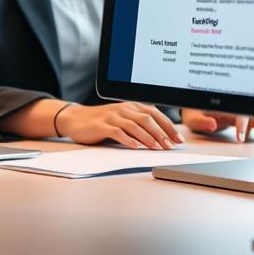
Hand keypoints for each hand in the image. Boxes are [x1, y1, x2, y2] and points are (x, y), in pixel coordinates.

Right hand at [56, 102, 183, 148]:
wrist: (75, 118)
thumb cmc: (101, 122)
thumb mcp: (122, 119)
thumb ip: (138, 124)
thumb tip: (161, 138)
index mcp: (131, 106)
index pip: (155, 114)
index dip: (168, 126)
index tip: (178, 139)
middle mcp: (124, 108)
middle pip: (148, 119)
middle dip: (162, 133)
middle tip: (171, 146)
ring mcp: (112, 116)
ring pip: (135, 125)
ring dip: (148, 137)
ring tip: (157, 148)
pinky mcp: (101, 125)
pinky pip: (118, 132)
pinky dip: (128, 139)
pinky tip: (136, 147)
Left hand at [181, 109, 253, 142]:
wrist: (194, 106)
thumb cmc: (193, 112)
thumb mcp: (192, 117)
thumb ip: (201, 121)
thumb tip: (212, 123)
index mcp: (225, 105)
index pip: (238, 114)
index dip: (241, 126)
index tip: (241, 139)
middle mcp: (237, 107)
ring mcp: (243, 111)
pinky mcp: (247, 117)